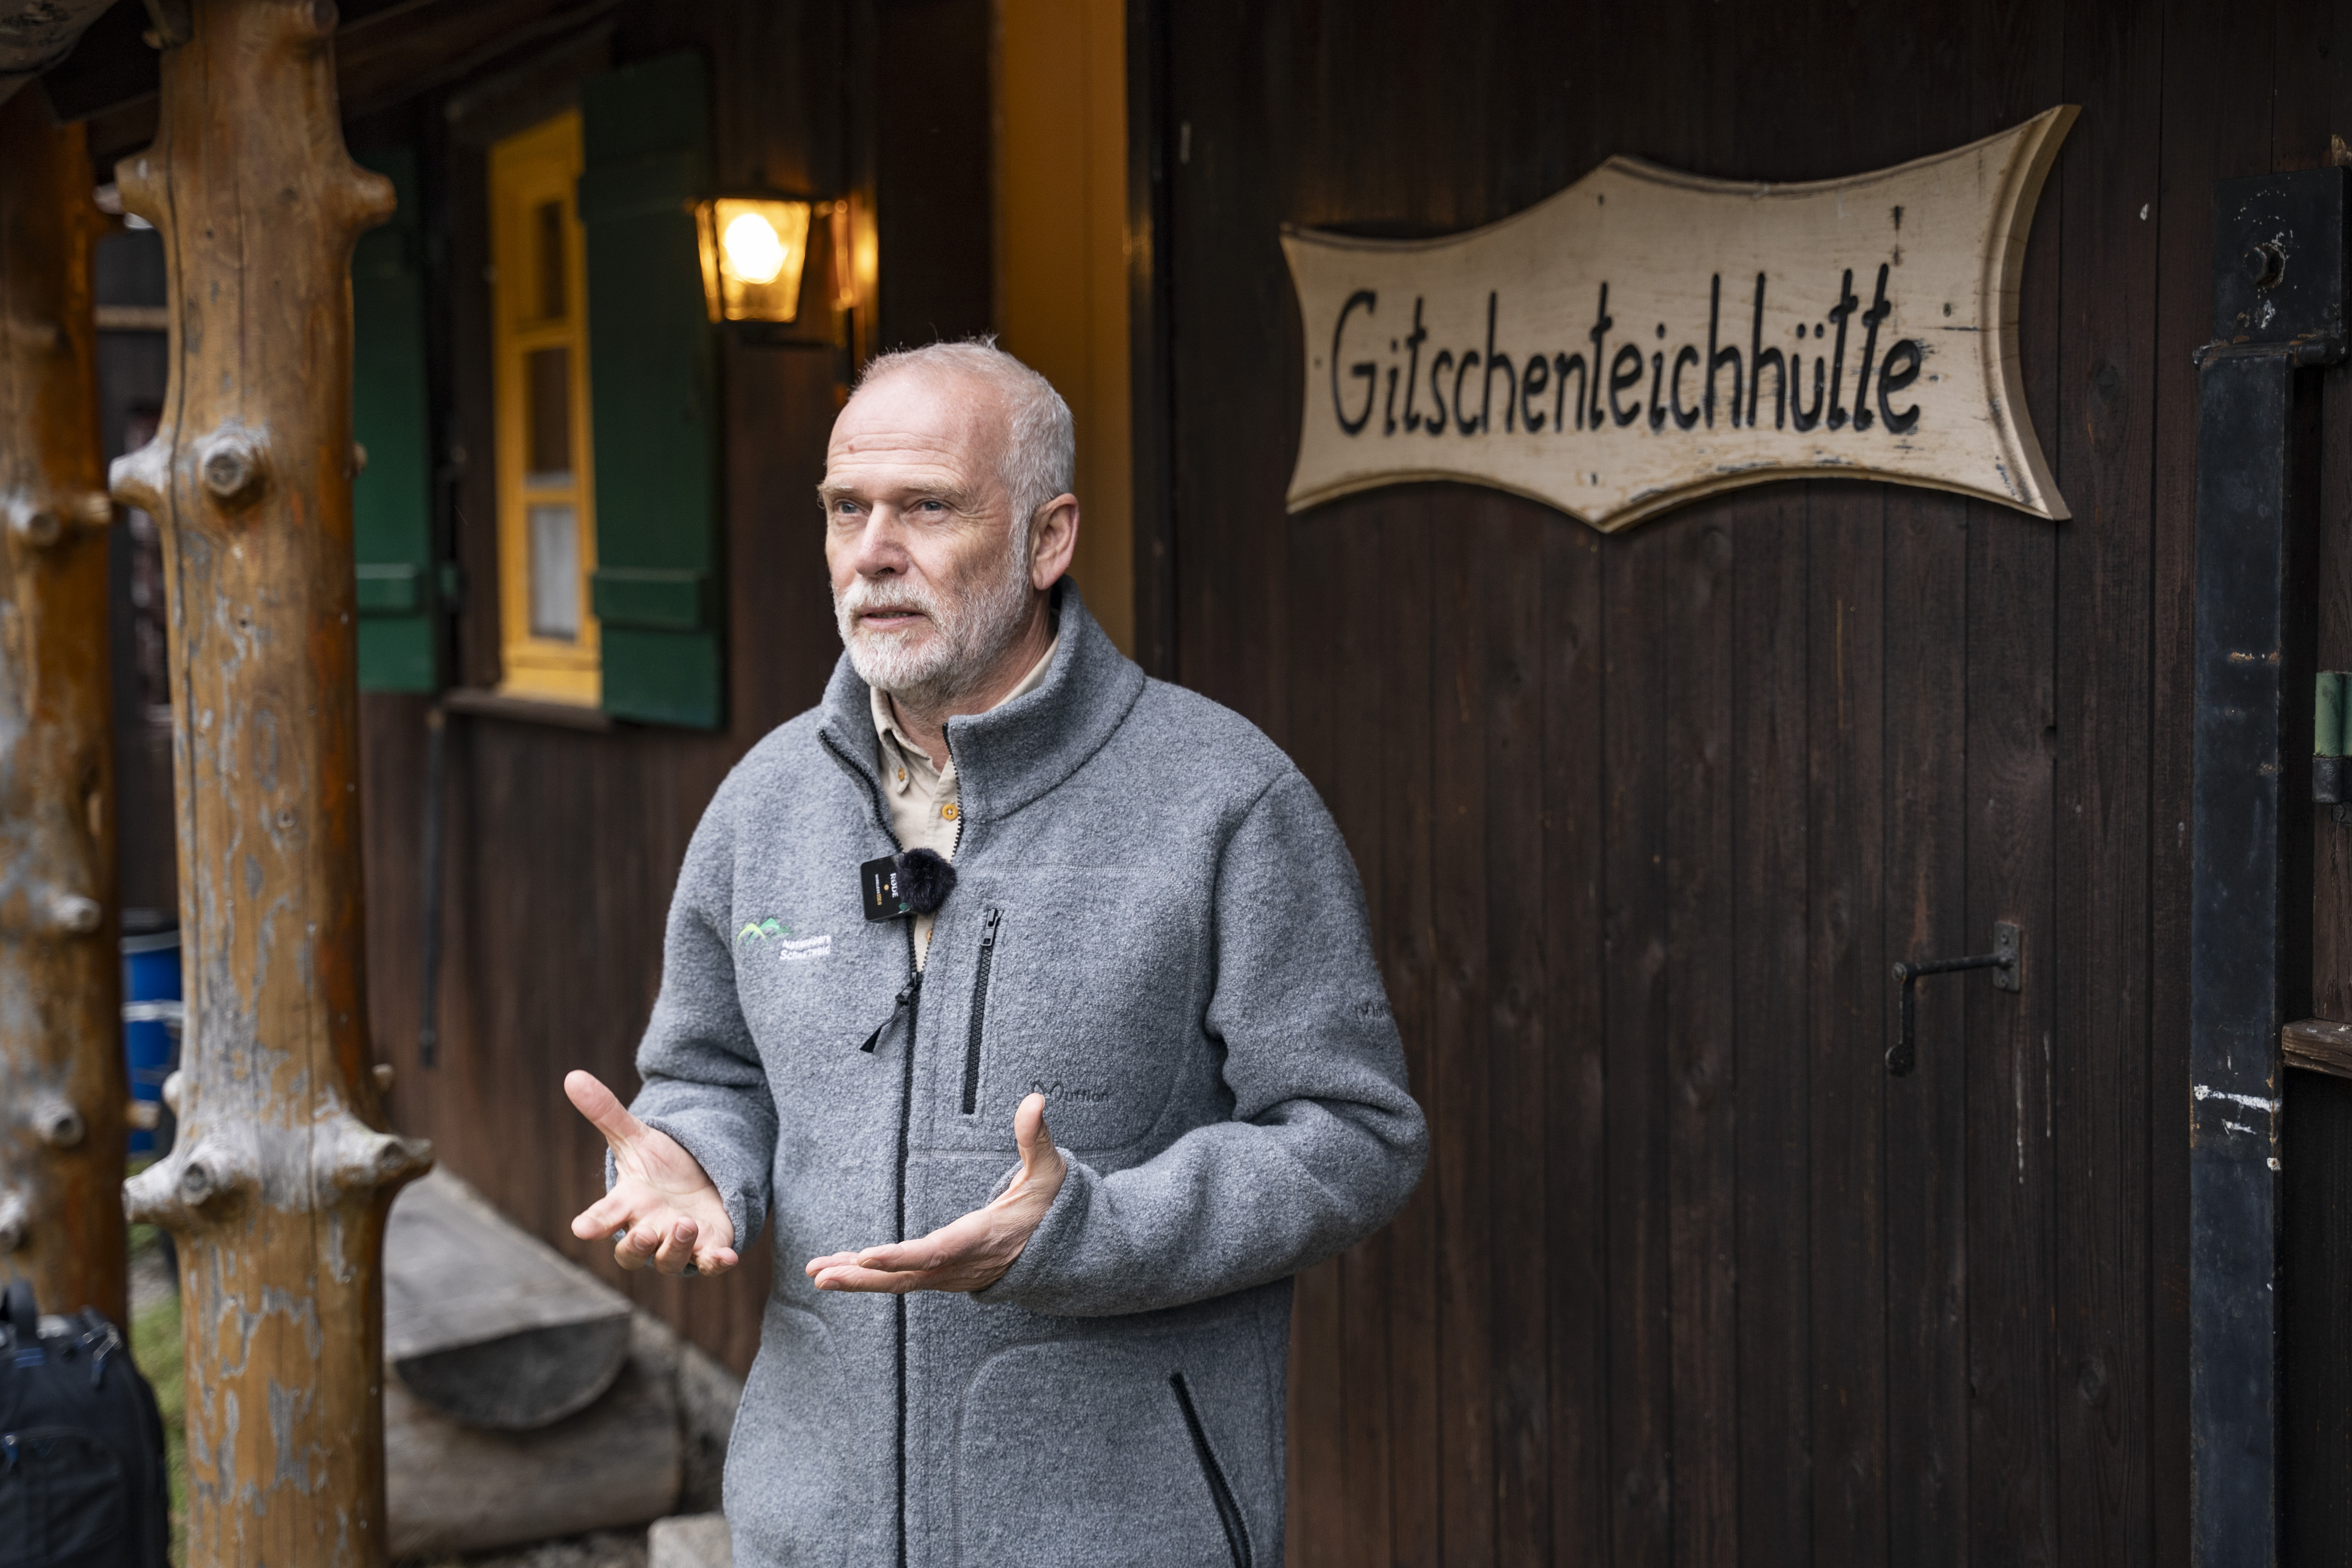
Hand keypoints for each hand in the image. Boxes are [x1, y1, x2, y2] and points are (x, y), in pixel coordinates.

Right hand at [565, 1069, 739, 1276]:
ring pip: (668, 1261)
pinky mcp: (707, 1248)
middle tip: (645, 1230)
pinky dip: (715, 1262)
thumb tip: (573, 1075)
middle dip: (636, 1245)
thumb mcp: (636, 1138)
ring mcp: (676, 1245)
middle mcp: (648, 1231)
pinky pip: (708, 1263)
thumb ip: (606, 1113)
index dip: (593, 1223)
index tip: (581, 1227)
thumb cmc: (660, 1168)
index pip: (603, 1217)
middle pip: (632, 1253)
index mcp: (627, 1205)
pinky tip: (726, 1256)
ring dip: (675, 1247)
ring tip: (685, 1223)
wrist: (698, 1184)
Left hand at [806, 1093, 1064, 1294]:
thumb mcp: (1048, 1172)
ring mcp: (950, 1275)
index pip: (938, 1251)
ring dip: (858, 1279)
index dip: (904, 1256)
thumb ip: (1037, 1138)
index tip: (869, 1256)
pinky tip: (842, 1269)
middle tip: (822, 1275)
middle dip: (863, 1278)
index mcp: (982, 1237)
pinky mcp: (942, 1275)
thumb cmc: (1049, 1207)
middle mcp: (961, 1263)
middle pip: (907, 1276)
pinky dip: (870, 1276)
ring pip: (899, 1282)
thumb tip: (1034, 1100)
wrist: (1061, 1254)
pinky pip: (902, 1280)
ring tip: (818, 1273)